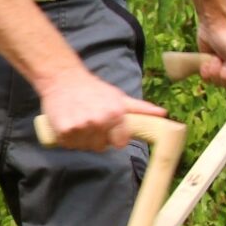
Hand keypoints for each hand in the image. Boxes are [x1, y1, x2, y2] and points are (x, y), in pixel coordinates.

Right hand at [35, 69, 164, 152]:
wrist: (62, 78)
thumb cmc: (94, 88)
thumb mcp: (119, 97)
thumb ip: (141, 108)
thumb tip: (163, 114)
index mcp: (115, 114)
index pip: (120, 144)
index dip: (114, 138)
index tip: (107, 129)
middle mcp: (98, 121)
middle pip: (100, 147)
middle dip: (96, 138)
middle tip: (90, 121)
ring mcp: (80, 127)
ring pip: (85, 147)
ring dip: (82, 139)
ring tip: (79, 121)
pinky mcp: (64, 131)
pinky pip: (69, 145)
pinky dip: (68, 138)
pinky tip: (68, 123)